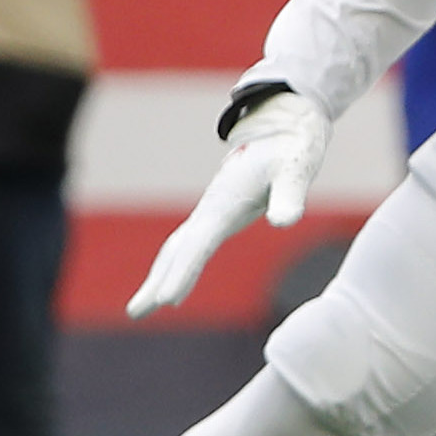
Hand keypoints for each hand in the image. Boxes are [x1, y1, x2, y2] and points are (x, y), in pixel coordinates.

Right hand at [128, 89, 329, 319]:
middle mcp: (212, 207)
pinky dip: (174, 263)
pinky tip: (167, 280)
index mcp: (226, 201)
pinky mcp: (218, 212)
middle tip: (138, 312)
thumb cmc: (292, 148)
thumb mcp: (296, 169)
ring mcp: (211, 209)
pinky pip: (188, 243)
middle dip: (159, 280)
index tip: (168, 300)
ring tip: (140, 309)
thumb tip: (284, 223)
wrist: (284, 124)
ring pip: (178, 247)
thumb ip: (290, 196)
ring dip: (159, 275)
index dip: (184, 272)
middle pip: (179, 249)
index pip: (200, 243)